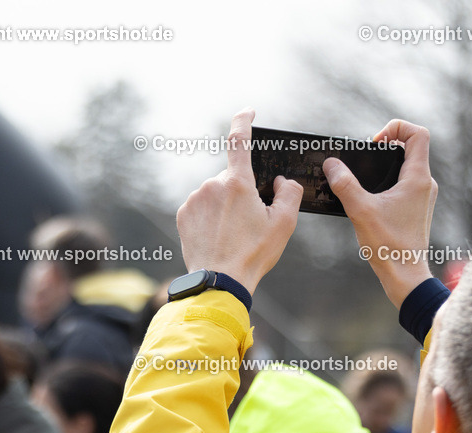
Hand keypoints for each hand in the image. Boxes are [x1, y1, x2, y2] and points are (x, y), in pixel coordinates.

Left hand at [176, 109, 302, 296]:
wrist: (219, 281)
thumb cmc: (253, 254)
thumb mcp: (284, 224)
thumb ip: (288, 194)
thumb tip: (280, 182)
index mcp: (238, 183)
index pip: (239, 141)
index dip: (243, 121)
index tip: (248, 111)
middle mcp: (212, 185)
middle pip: (232, 179)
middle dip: (242, 192)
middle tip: (250, 222)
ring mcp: (194, 199)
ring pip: (216, 194)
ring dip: (225, 206)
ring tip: (232, 235)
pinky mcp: (183, 214)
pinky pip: (201, 207)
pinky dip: (210, 216)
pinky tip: (217, 237)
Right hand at [324, 120, 437, 308]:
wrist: (405, 275)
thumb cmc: (388, 246)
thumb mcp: (360, 211)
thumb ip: (345, 184)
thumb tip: (331, 164)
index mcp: (418, 178)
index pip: (418, 134)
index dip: (396, 128)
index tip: (374, 143)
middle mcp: (425, 184)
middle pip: (412, 148)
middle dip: (386, 146)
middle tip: (365, 158)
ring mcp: (423, 197)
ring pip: (408, 167)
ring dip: (386, 166)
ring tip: (364, 178)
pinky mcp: (417, 209)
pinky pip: (405, 184)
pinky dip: (388, 182)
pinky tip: (370, 198)